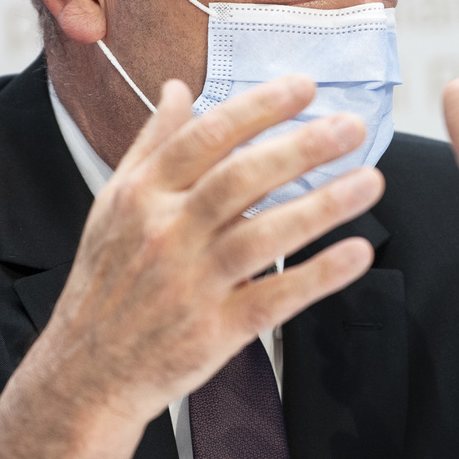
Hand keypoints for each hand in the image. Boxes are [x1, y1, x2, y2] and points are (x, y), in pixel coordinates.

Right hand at [0, 75, 381, 458]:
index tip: (305, 87)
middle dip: (301, 148)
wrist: (88, 372)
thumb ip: (151, 144)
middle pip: (240, 180)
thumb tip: (176, 89)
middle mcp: (166, 234)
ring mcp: (191, 284)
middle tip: (350, 127)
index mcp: (143, 196)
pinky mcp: (215, 331)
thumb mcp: (114, 204)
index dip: (258, 108)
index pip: (206, 137)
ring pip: (264, 236)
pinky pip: (275, 299)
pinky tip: (357, 253)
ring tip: (370, 182)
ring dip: (322, 207)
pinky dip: (318, 276)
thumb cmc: (107, 282)